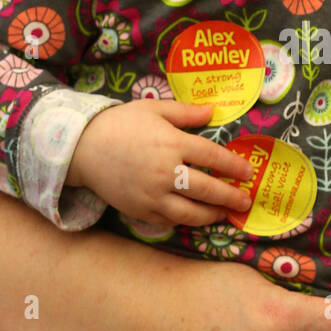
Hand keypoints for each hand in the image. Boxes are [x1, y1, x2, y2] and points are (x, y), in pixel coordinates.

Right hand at [67, 100, 254, 226]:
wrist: (82, 148)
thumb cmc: (120, 124)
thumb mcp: (153, 109)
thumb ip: (186, 112)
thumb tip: (213, 111)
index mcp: (171, 144)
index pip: (213, 158)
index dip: (234, 166)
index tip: (248, 173)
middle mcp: (165, 172)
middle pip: (208, 190)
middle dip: (231, 197)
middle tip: (245, 201)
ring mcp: (152, 195)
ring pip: (191, 213)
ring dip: (212, 215)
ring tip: (224, 213)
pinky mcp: (140, 211)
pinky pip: (170, 221)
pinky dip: (185, 220)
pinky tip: (195, 216)